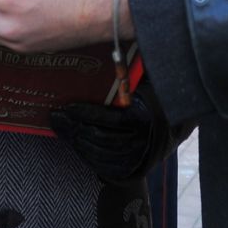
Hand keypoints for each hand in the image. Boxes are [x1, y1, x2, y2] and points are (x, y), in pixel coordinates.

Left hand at [50, 84, 172, 182]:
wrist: (170, 127)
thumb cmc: (151, 99)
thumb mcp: (142, 84)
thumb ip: (125, 75)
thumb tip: (104, 57)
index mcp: (144, 117)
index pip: (109, 118)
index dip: (85, 113)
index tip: (67, 107)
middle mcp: (141, 140)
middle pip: (99, 136)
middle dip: (74, 127)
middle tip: (56, 118)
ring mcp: (136, 158)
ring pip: (99, 153)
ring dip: (77, 141)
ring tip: (62, 129)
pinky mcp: (131, 170)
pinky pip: (103, 166)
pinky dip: (86, 155)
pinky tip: (75, 144)